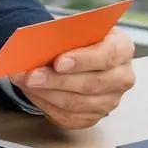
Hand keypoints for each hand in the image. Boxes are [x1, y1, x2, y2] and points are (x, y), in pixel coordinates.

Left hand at [9, 29, 134, 128]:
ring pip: (77, 104)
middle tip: (31, 76)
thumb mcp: (76, 29)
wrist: (80, 55)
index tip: (58, 62)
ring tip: (24, 82)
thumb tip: (39, 45)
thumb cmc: (79, 39)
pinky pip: (68, 117)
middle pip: (91, 84)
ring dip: (46, 94)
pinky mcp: (93, 117)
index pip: (107, 56)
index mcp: (122, 48)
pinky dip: (45, 105)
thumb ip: (64, 35)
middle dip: (57, 80)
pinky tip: (31, 93)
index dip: (82, 60)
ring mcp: (110, 101)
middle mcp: (122, 77)